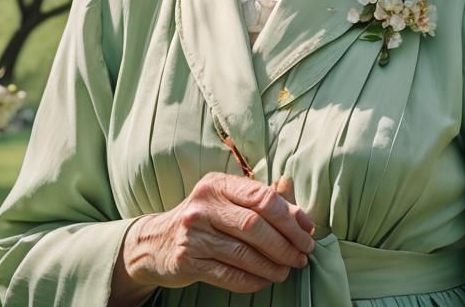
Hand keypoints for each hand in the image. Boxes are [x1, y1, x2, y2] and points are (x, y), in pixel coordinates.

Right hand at [122, 172, 316, 294]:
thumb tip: (299, 209)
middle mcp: (203, 205)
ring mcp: (193, 233)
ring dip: (272, 264)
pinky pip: (228, 274)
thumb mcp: (227, 199)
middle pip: (254, 225)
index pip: (261, 196)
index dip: (290, 216)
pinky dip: (252, 279)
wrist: (157, 241)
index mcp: (218, 184)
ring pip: (243, 252)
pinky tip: (266, 280)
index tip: (307, 231)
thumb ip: (261, 200)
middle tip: (303, 254)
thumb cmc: (204, 218)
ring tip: (288, 269)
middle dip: (285, 242)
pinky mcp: (188, 261)